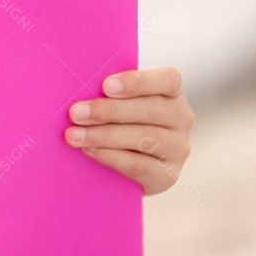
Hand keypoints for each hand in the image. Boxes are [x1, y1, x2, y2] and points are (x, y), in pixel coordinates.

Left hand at [63, 66, 193, 194]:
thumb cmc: (120, 118)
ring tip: (74, 135)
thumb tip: (80, 83)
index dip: (137, 81)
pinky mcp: (168, 175)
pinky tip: (89, 150)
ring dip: (104, 135)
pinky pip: (139, 165)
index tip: (105, 85)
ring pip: (144, 137)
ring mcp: (178, 148)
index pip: (167, 79)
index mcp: (172, 91)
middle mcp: (181, 118)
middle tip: (76, 112)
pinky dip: (111, 156)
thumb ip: (111, 91)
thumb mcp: (121, 99)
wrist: (127, 162)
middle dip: (109, 110)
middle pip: (151, 109)